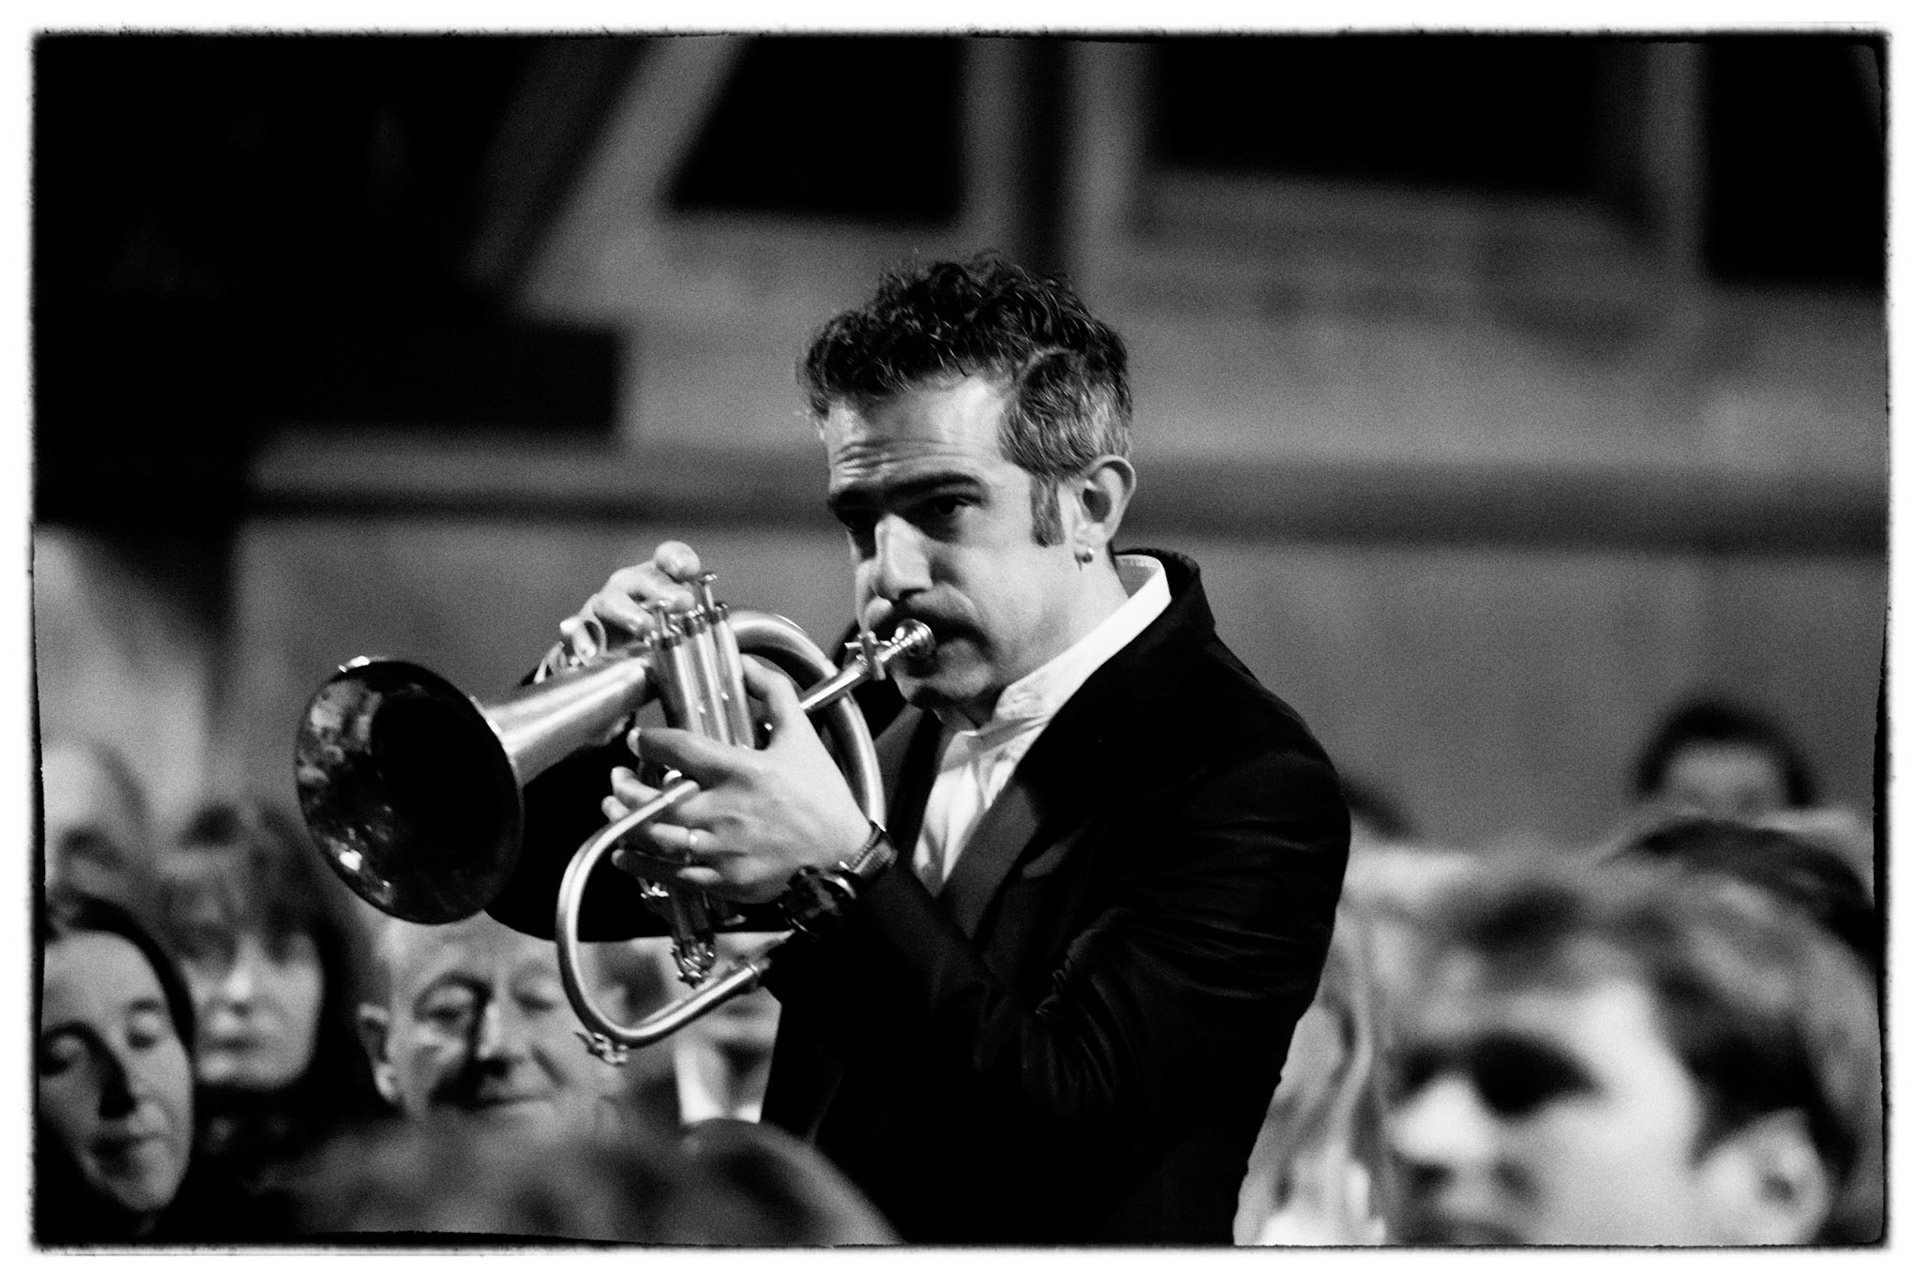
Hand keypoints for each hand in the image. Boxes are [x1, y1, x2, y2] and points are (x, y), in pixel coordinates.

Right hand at [556, 541, 705, 660]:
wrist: (609, 652)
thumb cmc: (651, 630)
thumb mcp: (679, 623)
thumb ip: (696, 622)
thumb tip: (721, 637)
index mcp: (657, 578)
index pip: (668, 557)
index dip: (679, 559)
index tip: (688, 571)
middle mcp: (630, 584)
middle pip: (644, 579)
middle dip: (664, 590)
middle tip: (683, 603)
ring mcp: (605, 604)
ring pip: (613, 602)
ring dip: (630, 613)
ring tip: (645, 627)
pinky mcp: (585, 628)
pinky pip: (579, 630)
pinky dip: (582, 637)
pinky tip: (592, 650)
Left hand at [605, 658, 872, 902]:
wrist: (843, 858)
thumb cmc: (824, 801)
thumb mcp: (803, 738)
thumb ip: (775, 695)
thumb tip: (748, 666)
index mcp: (741, 772)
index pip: (680, 749)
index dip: (649, 741)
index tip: (638, 740)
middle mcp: (725, 811)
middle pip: (655, 799)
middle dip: (625, 787)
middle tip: (618, 778)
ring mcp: (721, 849)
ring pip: (655, 837)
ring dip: (625, 822)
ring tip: (613, 809)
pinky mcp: (723, 879)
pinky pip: (670, 874)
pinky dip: (640, 864)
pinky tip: (625, 855)